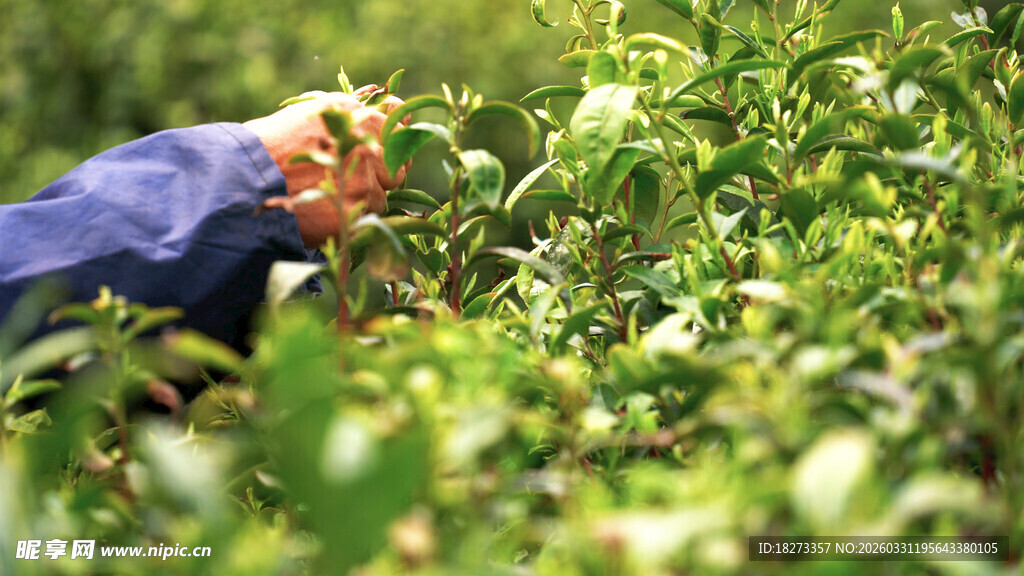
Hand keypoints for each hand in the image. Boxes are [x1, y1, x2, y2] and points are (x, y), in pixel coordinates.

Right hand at [243, 89, 408, 247]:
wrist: (240, 184)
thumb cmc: (265, 150)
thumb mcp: (305, 118)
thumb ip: (346, 121)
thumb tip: (390, 116)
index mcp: (351, 112)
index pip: (397, 122)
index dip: (393, 140)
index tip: (383, 151)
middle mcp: (363, 141)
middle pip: (396, 166)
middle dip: (382, 177)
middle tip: (354, 184)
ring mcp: (363, 178)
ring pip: (381, 197)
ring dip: (362, 202)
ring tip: (327, 201)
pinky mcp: (357, 210)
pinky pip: (368, 221)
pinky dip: (350, 222)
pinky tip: (324, 216)